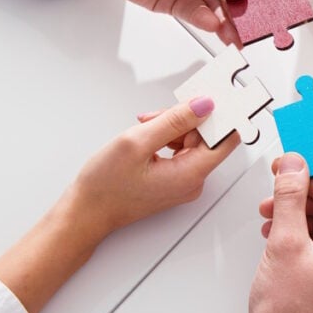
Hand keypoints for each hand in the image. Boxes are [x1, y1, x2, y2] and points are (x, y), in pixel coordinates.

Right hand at [66, 97, 237, 239]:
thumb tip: (205, 105)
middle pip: (205, 137)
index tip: (207, 99)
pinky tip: (146, 138)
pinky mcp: (174, 180)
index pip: (226, 139)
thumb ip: (175, 120)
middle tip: (155, 117)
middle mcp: (193, 181)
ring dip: (171, 128)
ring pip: (191, 141)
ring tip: (143, 129)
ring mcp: (184, 182)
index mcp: (191, 174)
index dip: (219, 116)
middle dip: (183, 120)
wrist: (86, 212)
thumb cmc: (105, 187)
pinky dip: (165, 139)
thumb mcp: (137, 142)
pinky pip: (181, 151)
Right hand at [233, 154, 312, 312]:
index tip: (287, 166)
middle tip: (274, 189)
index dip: (308, 176)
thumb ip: (289, 196)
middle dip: (300, 197)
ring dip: (296, 215)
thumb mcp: (284, 241)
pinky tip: (277, 234)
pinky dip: (300, 235)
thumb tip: (294, 166)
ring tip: (270, 216)